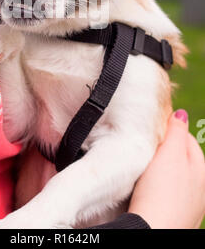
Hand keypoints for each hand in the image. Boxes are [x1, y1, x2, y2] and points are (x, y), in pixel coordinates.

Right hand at [129, 110, 204, 228]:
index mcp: (202, 170)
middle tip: (146, 148)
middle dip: (165, 151)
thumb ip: (176, 132)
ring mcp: (189, 205)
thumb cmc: (162, 193)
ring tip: (145, 169)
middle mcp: (201, 189)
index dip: (169, 130)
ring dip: (162, 170)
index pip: (187, 138)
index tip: (152, 129)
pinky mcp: (176, 218)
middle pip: (181, 158)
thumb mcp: (170, 154)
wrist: (151, 231)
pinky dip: (159, 188)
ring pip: (175, 177)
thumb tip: (181, 114)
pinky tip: (148, 190)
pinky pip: (168, 194)